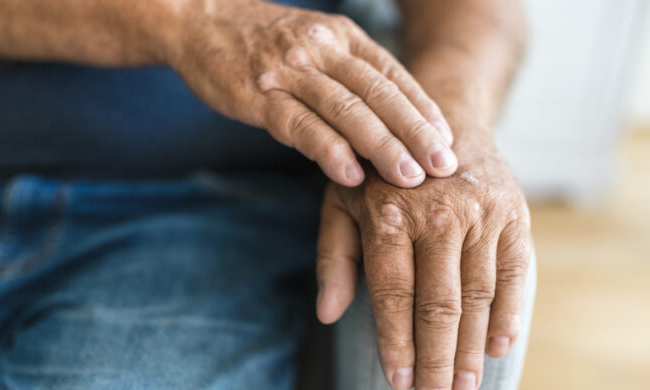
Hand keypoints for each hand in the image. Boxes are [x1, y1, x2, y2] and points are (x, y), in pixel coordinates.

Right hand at [168, 0, 456, 187]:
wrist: (201, 18)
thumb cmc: (264, 42)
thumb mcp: (315, 44)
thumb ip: (349, 75)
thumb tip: (390, 121)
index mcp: (343, 37)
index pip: (394, 75)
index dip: (423, 110)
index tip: (448, 142)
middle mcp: (322, 49)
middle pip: (379, 93)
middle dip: (415, 132)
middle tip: (443, 166)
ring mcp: (290, 70)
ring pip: (346, 110)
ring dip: (381, 146)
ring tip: (408, 178)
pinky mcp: (259, 94)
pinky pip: (299, 125)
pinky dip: (328, 150)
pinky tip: (350, 175)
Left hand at [315, 137, 531, 389]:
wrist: (441, 120)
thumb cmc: (381, 173)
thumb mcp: (342, 203)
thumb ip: (334, 257)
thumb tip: (327, 313)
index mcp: (388, 213)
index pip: (392, 295)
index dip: (395, 344)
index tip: (397, 383)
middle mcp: (436, 213)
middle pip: (437, 305)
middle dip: (435, 360)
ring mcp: (479, 213)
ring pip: (476, 297)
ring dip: (469, 349)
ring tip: (462, 385)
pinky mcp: (513, 214)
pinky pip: (513, 275)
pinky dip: (508, 315)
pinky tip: (497, 348)